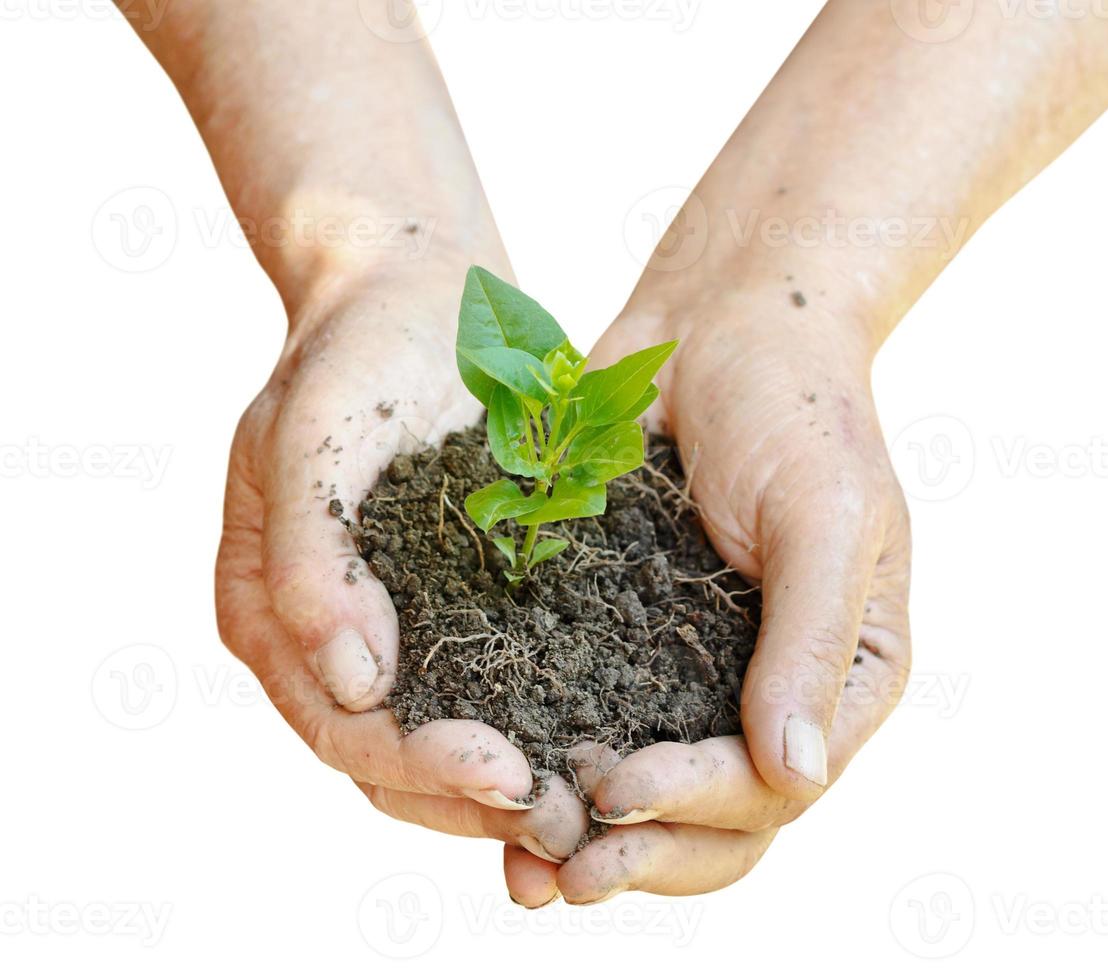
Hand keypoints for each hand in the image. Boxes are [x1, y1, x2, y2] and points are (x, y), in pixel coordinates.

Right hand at [215, 264, 588, 884]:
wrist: (415, 297)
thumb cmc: (351, 352)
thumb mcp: (312, 431)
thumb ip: (311, 552)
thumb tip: (350, 680)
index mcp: (272, 614)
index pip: (336, 725)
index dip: (414, 762)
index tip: (502, 772)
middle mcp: (335, 642)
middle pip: (394, 761)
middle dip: (476, 800)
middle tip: (567, 817)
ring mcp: (406, 629)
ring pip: (454, 744)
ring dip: (520, 786)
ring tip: (600, 805)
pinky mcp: (473, 607)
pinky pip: (509, 686)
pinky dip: (552, 725)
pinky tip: (615, 739)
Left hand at [549, 279, 912, 901]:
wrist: (726, 325)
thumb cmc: (797, 407)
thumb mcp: (826, 516)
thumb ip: (809, 642)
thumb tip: (794, 778)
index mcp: (843, 678)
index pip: (775, 785)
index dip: (696, 803)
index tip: (616, 791)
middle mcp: (773, 693)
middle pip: (717, 821)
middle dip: (641, 855)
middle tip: (563, 874)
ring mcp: (697, 672)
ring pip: (653, 795)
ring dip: (592, 842)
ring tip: (524, 870)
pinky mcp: (628, 638)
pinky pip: (594, 719)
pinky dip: (552, 764)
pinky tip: (497, 786)